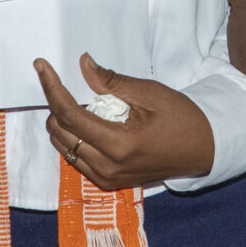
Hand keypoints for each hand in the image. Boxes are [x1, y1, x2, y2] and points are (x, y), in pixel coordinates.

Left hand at [36, 55, 215, 189]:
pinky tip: (88, 122)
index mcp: (119, 144)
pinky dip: (74, 138)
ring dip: (63, 123)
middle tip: (65, 83)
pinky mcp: (108, 182)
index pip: (70, 115)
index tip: (42, 66)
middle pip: (60, 133)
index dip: (52, 88)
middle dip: (56, 105)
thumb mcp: (150, 93)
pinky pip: (76, 159)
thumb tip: (84, 64)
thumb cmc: (182, 118)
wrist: (203, 149)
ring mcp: (107, 178)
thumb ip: (113, 81)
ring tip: (79, 102)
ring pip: (63, 148)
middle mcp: (107, 167)